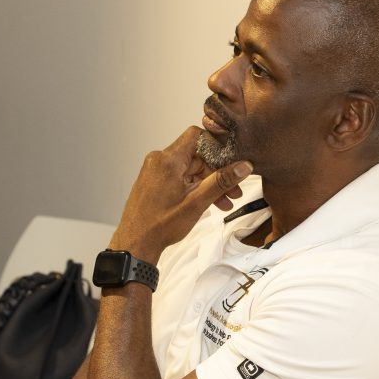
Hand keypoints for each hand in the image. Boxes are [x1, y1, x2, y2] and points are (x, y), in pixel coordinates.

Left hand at [110, 126, 252, 261]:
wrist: (136, 242)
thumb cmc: (159, 226)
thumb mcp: (197, 202)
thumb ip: (222, 181)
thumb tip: (242, 167)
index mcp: (168, 160)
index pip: (196, 136)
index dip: (216, 145)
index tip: (231, 158)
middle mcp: (160, 161)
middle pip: (197, 156)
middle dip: (217, 173)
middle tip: (233, 190)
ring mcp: (156, 171)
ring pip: (190, 169)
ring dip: (208, 183)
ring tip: (223, 201)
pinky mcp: (156, 181)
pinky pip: (180, 177)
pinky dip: (195, 187)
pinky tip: (208, 202)